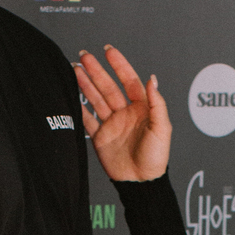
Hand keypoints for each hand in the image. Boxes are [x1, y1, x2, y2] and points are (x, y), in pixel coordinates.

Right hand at [75, 45, 170, 182]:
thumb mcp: (162, 129)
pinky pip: (88, 119)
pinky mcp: (101, 137)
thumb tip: (152, 79)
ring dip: (86, 84)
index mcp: (142, 109)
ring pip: (96, 99)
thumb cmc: (156, 158)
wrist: (141, 182)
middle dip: (96, 71)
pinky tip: (72, 95)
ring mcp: (112, 124)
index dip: (119, 65)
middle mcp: (125, 113)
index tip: (108, 51)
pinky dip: (80, 108)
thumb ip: (157, 104)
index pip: (129, 80)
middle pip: (108, 86)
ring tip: (75, 69)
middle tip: (84, 56)